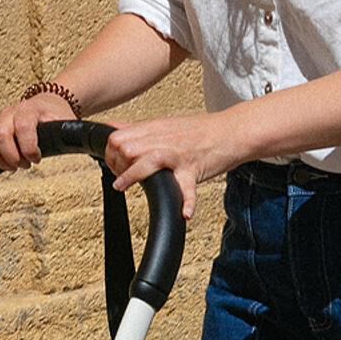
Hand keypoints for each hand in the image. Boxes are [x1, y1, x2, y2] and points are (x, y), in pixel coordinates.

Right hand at [0, 92, 76, 169]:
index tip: (36, 159)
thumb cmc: (57, 117)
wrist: (48, 102)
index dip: (28, 146)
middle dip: (12, 157)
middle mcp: (9, 113)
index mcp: (29, 111)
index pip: (22, 126)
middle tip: (25, 165)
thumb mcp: (67, 124)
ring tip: (11, 165)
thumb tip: (82, 143)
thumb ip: (69, 133)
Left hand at [105, 114, 234, 216]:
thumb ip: (141, 130)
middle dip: (116, 165)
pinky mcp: (194, 169)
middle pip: (127, 147)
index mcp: (155, 129)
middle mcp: (163, 140)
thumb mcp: (166, 125)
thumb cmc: (201, 132)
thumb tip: (115, 128)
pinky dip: (187, 202)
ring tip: (123, 187)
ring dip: (132, 176)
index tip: (113, 166)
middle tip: (120, 180)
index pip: (118, 137)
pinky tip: (185, 214)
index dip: (109, 152)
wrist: (231, 131)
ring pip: (148, 161)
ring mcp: (178, 155)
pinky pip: (188, 188)